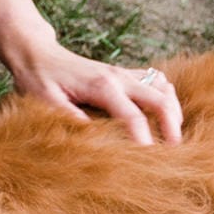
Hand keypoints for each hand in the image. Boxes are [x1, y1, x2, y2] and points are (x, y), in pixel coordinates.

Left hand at [4, 39, 182, 145]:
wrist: (38, 54)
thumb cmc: (38, 79)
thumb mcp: (45, 101)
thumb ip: (68, 117)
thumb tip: (90, 138)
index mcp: (102, 86)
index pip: (133, 116)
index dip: (143, 139)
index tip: (149, 159)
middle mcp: (119, 76)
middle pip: (160, 99)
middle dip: (171, 125)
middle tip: (175, 150)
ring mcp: (123, 73)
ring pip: (163, 87)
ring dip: (172, 109)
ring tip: (173, 134)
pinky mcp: (123, 73)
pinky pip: (155, 81)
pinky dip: (165, 96)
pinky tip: (164, 113)